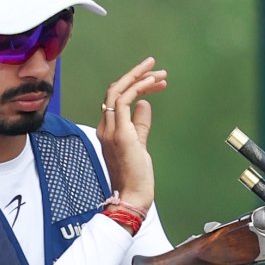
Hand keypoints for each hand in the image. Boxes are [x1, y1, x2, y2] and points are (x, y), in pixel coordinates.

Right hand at [97, 57, 167, 209]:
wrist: (132, 197)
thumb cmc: (136, 177)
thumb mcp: (139, 146)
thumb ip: (140, 125)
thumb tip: (145, 103)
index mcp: (108, 130)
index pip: (116, 99)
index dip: (134, 85)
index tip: (155, 81)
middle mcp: (105, 127)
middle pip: (115, 91)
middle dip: (136, 75)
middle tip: (156, 67)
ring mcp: (111, 130)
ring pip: (118, 91)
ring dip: (139, 77)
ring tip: (158, 72)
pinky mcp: (121, 134)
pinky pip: (124, 101)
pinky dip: (138, 87)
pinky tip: (152, 82)